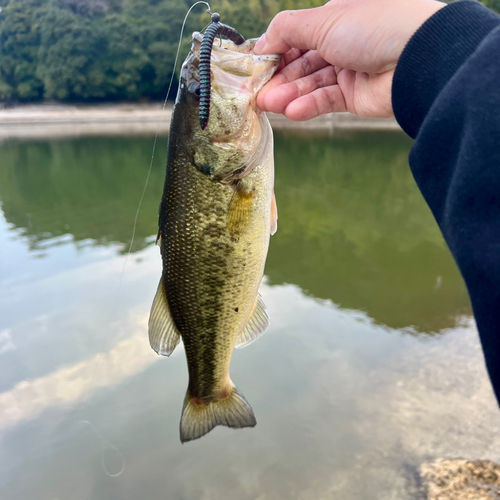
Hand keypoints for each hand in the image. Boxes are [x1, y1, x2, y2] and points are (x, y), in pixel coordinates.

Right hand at [255, 0, 444, 118]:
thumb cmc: (374, 28)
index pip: (297, 36)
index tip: (255, 67)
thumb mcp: (324, 20)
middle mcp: (342, 43)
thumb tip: (263, 41)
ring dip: (289, 95)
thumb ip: (288, 30)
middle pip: (301, 63)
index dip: (275, 51)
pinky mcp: (355, 97)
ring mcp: (349, 71)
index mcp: (336, 18)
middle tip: (258, 94)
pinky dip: (308, 106)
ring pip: (311, 84)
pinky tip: (292, 111)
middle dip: (279, 78)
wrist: (417, 60)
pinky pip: (326, 101)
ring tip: (269, 105)